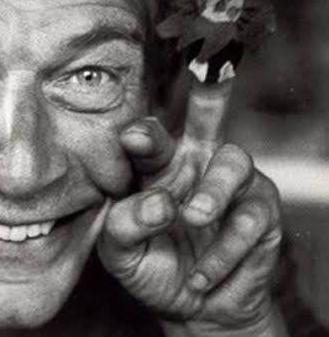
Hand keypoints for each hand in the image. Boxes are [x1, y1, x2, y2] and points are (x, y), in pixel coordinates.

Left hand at [98, 80, 284, 334]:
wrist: (190, 309)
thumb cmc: (150, 265)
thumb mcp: (120, 251)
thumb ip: (125, 224)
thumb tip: (161, 201)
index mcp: (154, 166)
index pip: (147, 138)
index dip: (141, 133)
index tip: (132, 138)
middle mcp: (194, 163)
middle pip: (207, 117)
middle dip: (212, 90)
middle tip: (213, 71)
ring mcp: (230, 185)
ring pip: (233, 161)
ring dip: (213, 191)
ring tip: (192, 217)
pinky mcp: (260, 213)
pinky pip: (250, 219)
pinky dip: (223, 252)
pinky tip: (200, 276)